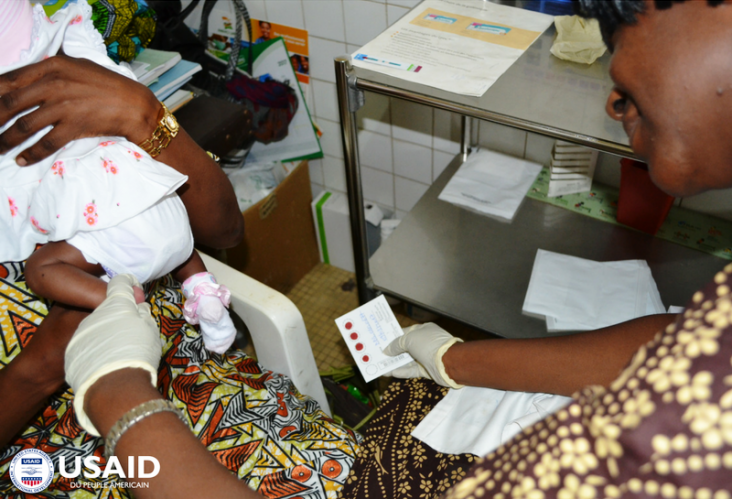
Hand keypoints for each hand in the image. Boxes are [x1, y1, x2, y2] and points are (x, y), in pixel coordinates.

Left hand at [0, 55, 158, 164]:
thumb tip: (27, 79)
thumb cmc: (109, 85)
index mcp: (52, 66)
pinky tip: (21, 160)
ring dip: (6, 140)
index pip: (10, 79)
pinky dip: (31, 153)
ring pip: (23, 126)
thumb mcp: (78, 67)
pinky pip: (45, 142)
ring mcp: (63, 106)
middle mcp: (53, 84)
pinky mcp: (74, 126)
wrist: (135, 106)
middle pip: (10, 103)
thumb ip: (51, 70)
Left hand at [65, 274, 161, 435]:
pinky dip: (96, 343)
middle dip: (116, 309)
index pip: (120, 283)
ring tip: (117, 345)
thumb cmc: (134, 354)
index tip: (135, 293)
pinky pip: (87, 339)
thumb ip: (142, 313)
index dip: (129, 286)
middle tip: (130, 324)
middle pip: (105, 303)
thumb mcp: (147, 330)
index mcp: (112, 303)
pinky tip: (105, 357)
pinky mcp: (72, 348)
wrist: (107, 388)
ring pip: (94, 321)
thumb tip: (138, 303)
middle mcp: (93, 312)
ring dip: (105, 326)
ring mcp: (79, 330)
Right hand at [383, 323, 464, 388]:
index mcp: (423, 330)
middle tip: (378, 355)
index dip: (393, 336)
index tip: (381, 341)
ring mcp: (426, 356)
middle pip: (405, 347)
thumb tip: (387, 350)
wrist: (448, 362)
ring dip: (394, 363)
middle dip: (392, 351)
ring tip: (381, 366)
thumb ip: (396, 345)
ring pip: (407, 360)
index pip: (405, 332)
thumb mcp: (409, 340)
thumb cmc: (429, 345)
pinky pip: (412, 370)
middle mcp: (424, 342)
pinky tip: (391, 373)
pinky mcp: (426, 369)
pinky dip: (402, 371)